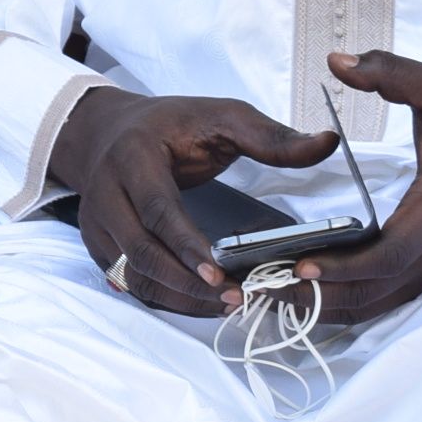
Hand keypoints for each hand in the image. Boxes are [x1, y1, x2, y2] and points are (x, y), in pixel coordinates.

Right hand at [48, 86, 337, 316]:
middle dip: (186, 282)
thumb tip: (326, 143)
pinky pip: (127, 280)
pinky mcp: (96, 243)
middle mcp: (105, 191)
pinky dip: (163, 296)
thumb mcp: (219, 117)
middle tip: (233, 298)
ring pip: (131, 273)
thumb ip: (270, 136)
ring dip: (177, 296)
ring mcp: (95, 221)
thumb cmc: (168, 126)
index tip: (219, 273)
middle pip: (140, 250)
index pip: (157, 208)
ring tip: (224, 304)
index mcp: (133, 156)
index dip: (186, 245)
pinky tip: (198, 301)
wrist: (104, 130)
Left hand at [295, 50, 421, 324]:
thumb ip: (391, 71)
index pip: (392, 254)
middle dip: (320, 295)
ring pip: (379, 302)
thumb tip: (337, 61)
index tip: (301, 263)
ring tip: (272, 295)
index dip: (347, 265)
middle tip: (262, 287)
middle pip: (376, 291)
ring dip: (328, 305)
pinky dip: (347, 302)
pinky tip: (307, 294)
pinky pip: (387, 297)